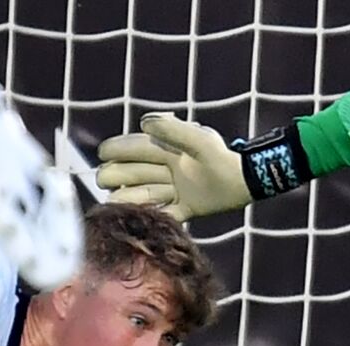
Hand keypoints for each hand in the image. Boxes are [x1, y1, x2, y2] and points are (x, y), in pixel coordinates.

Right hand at [96, 112, 251, 221]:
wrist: (248, 181)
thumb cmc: (223, 157)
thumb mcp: (200, 140)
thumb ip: (173, 130)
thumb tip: (143, 121)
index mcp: (171, 151)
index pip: (139, 148)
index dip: (119, 148)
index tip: (101, 152)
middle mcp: (171, 170)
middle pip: (137, 172)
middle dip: (118, 174)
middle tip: (101, 178)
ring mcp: (178, 189)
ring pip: (146, 194)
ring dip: (129, 197)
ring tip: (111, 201)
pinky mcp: (188, 207)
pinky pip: (164, 213)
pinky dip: (151, 216)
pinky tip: (135, 220)